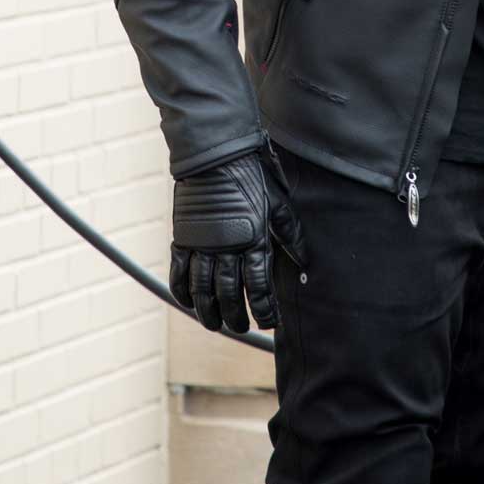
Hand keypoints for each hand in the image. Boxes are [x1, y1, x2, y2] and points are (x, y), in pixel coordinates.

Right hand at [169, 148, 305, 332]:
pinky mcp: (183, 237)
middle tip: (240, 327)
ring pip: (202, 289)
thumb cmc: (251, 176)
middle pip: (229, 293)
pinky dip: (182, 291)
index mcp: (254, 239)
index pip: (259, 285)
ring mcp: (202, 243)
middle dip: (236, 316)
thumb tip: (304, 259)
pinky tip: (188, 302)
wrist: (215, 155)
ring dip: (208, 311)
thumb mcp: (278, 203)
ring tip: (214, 324)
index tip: (269, 321)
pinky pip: (179, 272)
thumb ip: (289, 234)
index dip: (264, 308)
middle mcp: (227, 246)